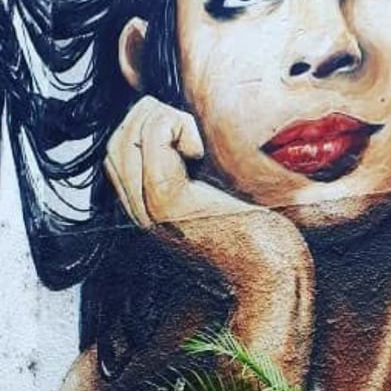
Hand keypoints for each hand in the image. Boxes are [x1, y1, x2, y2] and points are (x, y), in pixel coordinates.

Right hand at [104, 94, 314, 388]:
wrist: (272, 272)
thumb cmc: (258, 232)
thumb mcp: (216, 195)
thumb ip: (190, 172)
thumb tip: (182, 127)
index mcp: (148, 212)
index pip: (119, 153)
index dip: (149, 129)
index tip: (192, 141)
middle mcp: (141, 213)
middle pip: (118, 143)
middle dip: (154, 119)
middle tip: (196, 138)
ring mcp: (150, 208)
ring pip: (130, 135)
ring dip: (167, 121)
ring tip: (200, 148)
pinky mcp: (168, 200)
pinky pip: (154, 135)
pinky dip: (180, 126)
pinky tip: (203, 153)